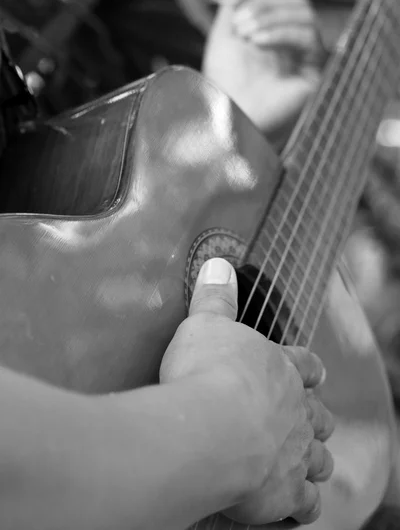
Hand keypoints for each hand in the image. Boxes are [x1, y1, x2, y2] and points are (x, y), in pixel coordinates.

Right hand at [160, 258, 334, 524]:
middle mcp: (297, 411)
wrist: (208, 427)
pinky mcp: (285, 491)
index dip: (308, 369)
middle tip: (310, 421)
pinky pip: (306, 503)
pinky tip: (295, 504)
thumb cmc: (205, 370)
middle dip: (316, 419)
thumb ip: (215, 296)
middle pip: (319, 416)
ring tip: (307, 463)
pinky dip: (303, 503)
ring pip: (320, 458)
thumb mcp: (205, 323)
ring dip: (315, 460)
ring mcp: (296, 452)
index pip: (305, 365)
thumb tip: (217, 262)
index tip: (311, 372)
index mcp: (281, 369)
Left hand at [203, 0, 323, 149]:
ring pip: (306, 16)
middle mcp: (293, 49)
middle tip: (240, 24)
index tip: (237, 17)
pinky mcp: (314, 76)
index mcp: (275, 36)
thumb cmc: (223, 83)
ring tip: (247, 35)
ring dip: (273, 17)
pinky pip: (310, 37)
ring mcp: (305, 62)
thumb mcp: (225, 35)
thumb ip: (235, 2)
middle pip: (298, 3)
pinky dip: (282, 31)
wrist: (227, 115)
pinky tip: (259, 41)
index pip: (285, 0)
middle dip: (267, 6)